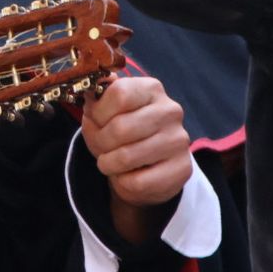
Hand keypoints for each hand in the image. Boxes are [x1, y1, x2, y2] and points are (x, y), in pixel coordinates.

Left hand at [82, 75, 190, 242]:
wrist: (147, 166)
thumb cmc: (121, 133)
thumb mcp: (105, 111)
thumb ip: (96, 99)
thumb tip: (90, 93)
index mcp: (151, 88)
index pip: (119, 94)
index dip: (98, 112)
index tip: (95, 121)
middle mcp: (170, 111)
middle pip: (121, 128)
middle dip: (100, 142)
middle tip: (100, 147)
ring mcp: (179, 140)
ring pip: (127, 157)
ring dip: (108, 164)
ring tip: (110, 162)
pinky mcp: (182, 169)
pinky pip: (137, 182)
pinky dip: (122, 183)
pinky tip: (127, 175)